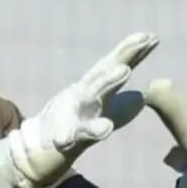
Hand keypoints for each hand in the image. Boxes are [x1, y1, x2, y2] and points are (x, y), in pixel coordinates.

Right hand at [0, 32, 157, 187]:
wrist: (34, 150)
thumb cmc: (71, 128)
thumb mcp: (100, 115)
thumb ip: (122, 106)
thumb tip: (142, 98)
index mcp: (93, 91)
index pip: (114, 66)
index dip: (133, 51)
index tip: (153, 36)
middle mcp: (82, 95)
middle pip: (104, 71)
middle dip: (123, 54)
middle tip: (143, 40)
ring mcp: (72, 113)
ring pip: (91, 95)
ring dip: (107, 81)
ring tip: (124, 70)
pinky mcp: (64, 137)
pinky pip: (78, 134)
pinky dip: (90, 130)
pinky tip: (105, 129)